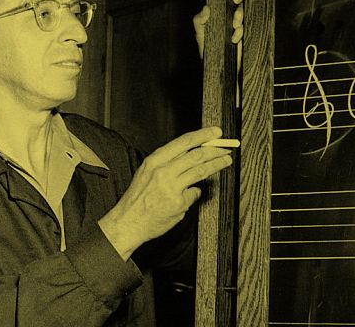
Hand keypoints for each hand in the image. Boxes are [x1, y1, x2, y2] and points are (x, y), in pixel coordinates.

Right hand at [98, 127, 232, 259]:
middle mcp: (163, 171)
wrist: (127, 222)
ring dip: (216, 164)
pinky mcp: (178, 203)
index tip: (216, 132)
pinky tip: (195, 191)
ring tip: (226, 161)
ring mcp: (171, 187)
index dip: (203, 135)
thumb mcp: (147, 173)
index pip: (184, 142)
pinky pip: (194, 193)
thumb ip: (168, 164)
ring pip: (201, 171)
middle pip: (196, 155)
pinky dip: (196, 192)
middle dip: (215, 150)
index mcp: (155, 160)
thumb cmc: (138, 198)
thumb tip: (191, 156)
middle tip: (227, 148)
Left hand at [193, 0, 244, 58]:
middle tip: (236, 2)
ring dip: (239, 17)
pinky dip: (239, 32)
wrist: (216, 67)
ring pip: (242, 14)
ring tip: (233, 25)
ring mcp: (236, 27)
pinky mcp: (243, 36)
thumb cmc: (206, 49)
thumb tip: (206, 8)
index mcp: (218, 14)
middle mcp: (228, 18)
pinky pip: (245, 29)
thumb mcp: (200, 34)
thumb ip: (199, 21)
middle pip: (238, 2)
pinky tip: (233, 40)